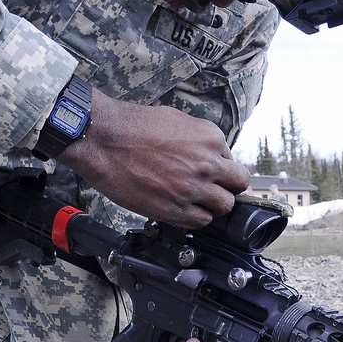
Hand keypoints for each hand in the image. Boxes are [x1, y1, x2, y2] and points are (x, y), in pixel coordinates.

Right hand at [59, 89, 248, 226]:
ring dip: (213, 204)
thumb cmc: (133, 126)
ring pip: (223, 206)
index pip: (232, 161)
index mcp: (210, 138)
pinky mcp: (174, 209)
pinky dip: (195, 217)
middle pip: (238, 185)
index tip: (211, 172)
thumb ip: (199, 139)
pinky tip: (183, 208)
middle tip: (214, 188)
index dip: (221, 168)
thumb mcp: (176, 120)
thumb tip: (210, 153)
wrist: (104, 140)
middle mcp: (207, 164)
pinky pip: (201, 221)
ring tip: (196, 200)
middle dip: (228, 187)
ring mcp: (192, 189)